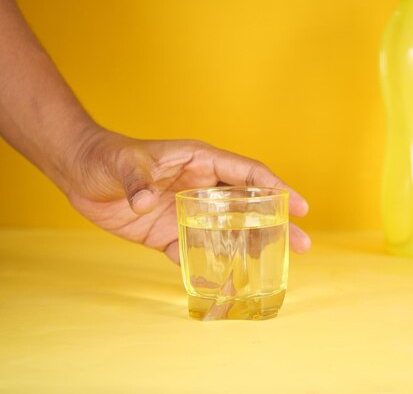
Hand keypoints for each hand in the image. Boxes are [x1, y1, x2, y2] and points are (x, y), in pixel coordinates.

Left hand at [66, 130, 309, 262]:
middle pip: (248, 207)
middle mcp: (202, 188)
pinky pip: (195, 253)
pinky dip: (210, 268)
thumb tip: (145, 204)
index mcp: (202, 162)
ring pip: (228, 232)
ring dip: (251, 249)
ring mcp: (188, 213)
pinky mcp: (169, 234)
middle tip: (303, 245)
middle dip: (276, 225)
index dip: (277, 188)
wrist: (80, 173)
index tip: (300, 206)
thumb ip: (138, 181)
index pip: (248, 174)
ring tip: (275, 267)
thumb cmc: (107, 156)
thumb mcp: (125, 163)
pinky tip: (227, 284)